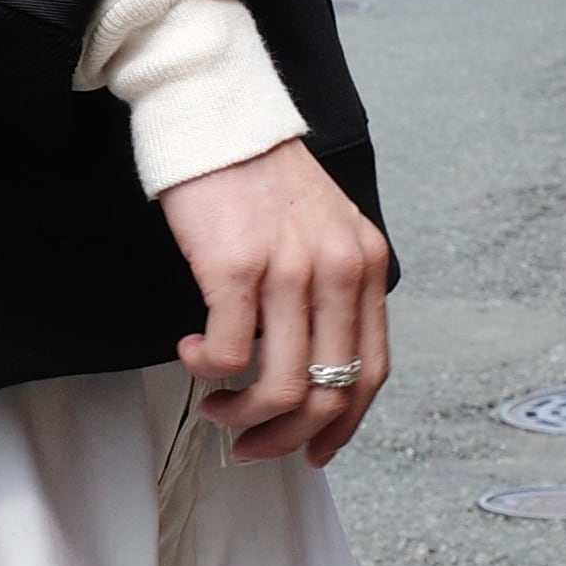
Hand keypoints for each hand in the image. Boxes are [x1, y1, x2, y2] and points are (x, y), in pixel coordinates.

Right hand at [160, 138, 390, 466]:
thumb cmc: (257, 174)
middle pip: (330, 392)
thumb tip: (307, 365)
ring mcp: (290, 269)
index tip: (313, 450)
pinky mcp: (236, 268)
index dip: (343, 426)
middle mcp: (338, 270)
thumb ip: (326, 289)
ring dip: (243, 414)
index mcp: (364, 264)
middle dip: (287, 436)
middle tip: (251, 444)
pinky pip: (230, 355)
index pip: (372, 371)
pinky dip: (207, 369)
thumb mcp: (319, 229)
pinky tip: (193, 351)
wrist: (215, 115)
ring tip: (217, 405)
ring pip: (282, 387)